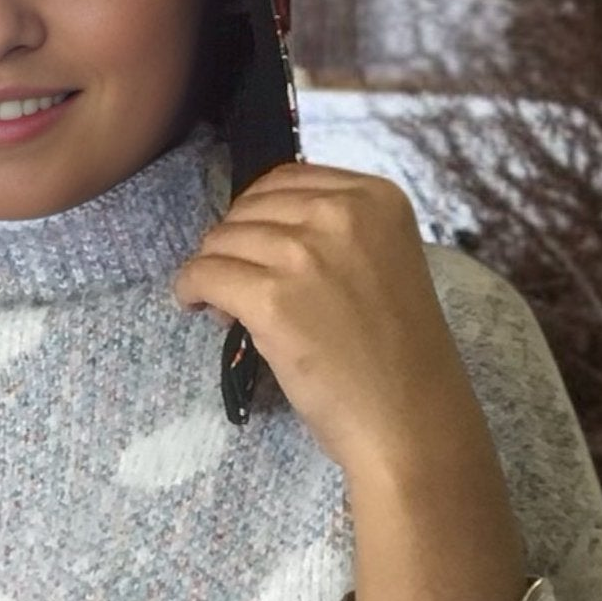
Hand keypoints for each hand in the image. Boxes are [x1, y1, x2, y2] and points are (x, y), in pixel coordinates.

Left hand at [171, 162, 482, 481]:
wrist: (412, 420)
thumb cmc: (399, 353)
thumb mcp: (382, 261)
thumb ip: (332, 232)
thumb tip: (253, 229)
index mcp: (376, 197)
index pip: (285, 180)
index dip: (257, 213)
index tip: (257, 247)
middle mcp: (342, 213)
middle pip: (248, 208)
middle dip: (234, 243)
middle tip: (241, 286)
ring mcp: (305, 254)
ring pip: (220, 240)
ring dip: (212, 270)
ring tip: (230, 307)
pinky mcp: (272, 299)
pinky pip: (203, 274)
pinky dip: (190, 289)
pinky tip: (198, 307)